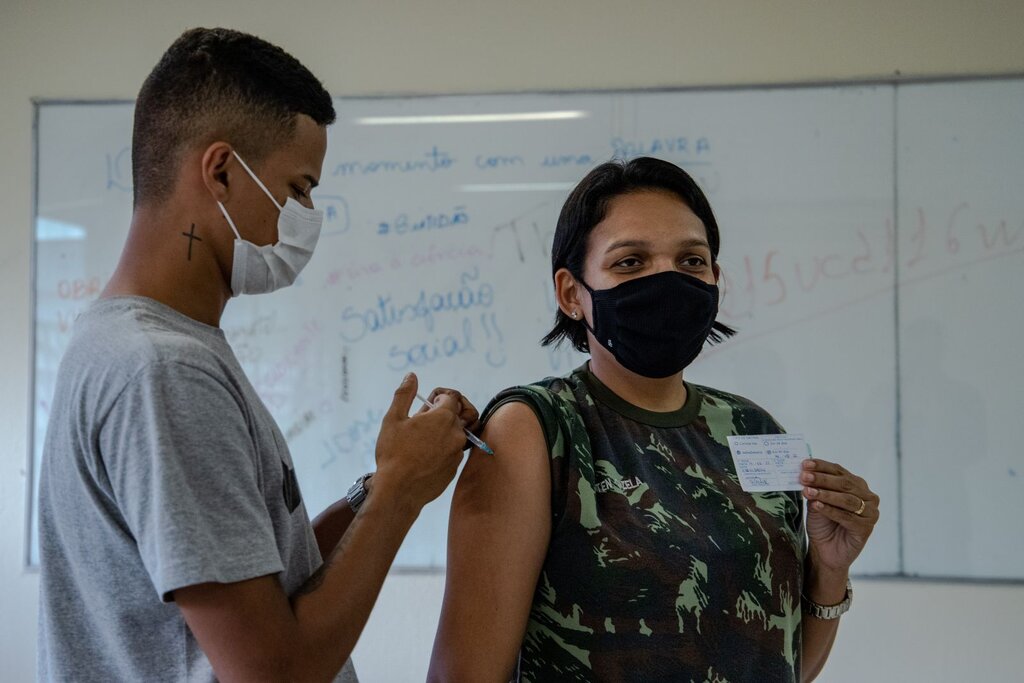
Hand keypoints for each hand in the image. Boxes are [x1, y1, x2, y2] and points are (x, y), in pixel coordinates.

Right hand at [372, 373, 466, 512]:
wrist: (399, 491)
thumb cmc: (393, 453)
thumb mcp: (393, 419)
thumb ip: (405, 394)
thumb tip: (411, 376)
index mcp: (444, 418)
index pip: (452, 397)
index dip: (438, 397)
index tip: (426, 406)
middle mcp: (456, 434)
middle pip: (457, 414)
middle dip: (441, 414)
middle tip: (422, 422)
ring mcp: (457, 453)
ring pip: (455, 434)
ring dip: (442, 432)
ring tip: (420, 440)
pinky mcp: (454, 468)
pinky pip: (452, 452)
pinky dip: (442, 449)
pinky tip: (423, 456)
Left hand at [801, 458, 878, 574]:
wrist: (825, 551)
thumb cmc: (822, 524)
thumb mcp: (816, 501)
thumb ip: (815, 488)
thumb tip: (805, 473)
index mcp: (857, 485)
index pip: (839, 471)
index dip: (822, 466)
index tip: (805, 463)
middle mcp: (868, 497)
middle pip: (844, 484)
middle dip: (822, 479)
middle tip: (804, 476)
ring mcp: (870, 513)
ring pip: (847, 499)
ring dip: (825, 494)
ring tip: (808, 491)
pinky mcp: (867, 528)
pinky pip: (847, 517)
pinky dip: (830, 510)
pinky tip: (817, 505)